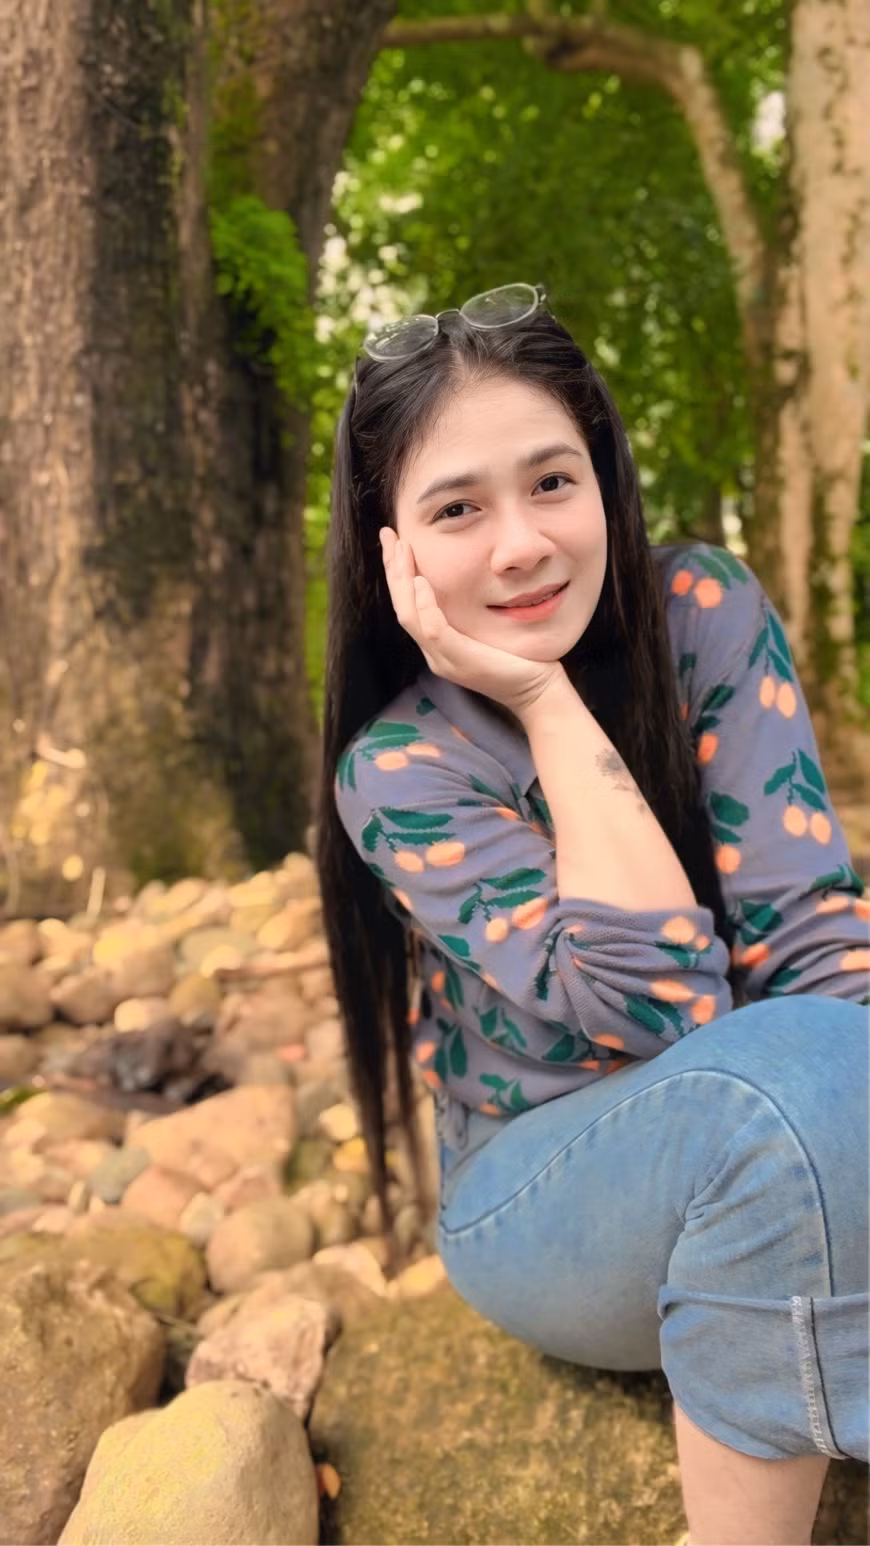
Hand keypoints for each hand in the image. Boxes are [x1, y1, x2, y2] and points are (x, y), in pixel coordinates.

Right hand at [380, 528, 565, 717]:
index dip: (398, 572)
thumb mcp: (487, 627)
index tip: (395, 540)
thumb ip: (471, 609)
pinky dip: (425, 605)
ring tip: (402, 550)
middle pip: (401, 607)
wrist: (537, 691)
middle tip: (388, 535)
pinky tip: (422, 581)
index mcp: (438, 644)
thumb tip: (470, 573)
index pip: (408, 604)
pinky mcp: (460, 660)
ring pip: (409, 617)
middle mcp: (434, 652)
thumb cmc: (518, 657)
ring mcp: (444, 659)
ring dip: (403, 581)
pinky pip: (435, 630)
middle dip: (393, 569)